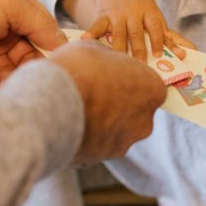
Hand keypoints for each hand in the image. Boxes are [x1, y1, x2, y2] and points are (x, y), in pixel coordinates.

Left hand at [0, 0, 67, 91]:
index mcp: (14, 15)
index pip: (41, 39)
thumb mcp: (12, 4)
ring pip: (7, 79)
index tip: (58, 70)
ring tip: (3, 83)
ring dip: (9, 84)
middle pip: (26, 63)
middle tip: (29, 83)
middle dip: (28, 74)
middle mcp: (0, 36)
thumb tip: (63, 44)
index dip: (50, 55)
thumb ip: (41, 23)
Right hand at [48, 41, 166, 162]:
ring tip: (76, 109)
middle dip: (117, 103)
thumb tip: (102, 60)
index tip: (110, 75)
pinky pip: (99, 143)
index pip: (148, 84)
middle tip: (93, 92)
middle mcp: (146, 119)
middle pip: (135, 109)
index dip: (128, 78)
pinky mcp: (104, 156)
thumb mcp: (93, 49)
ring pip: (117, 129)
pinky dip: (88, 136)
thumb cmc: (78, 69)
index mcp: (152, 89)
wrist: (53, 104)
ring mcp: (126, 141)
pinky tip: (70, 124)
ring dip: (102, 121)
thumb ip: (106, 58)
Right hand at [74, 0, 191, 60]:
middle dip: (138, 49)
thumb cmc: (139, 4)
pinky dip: (91, 33)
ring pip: (118, 33)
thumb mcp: (153, 14)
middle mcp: (133, 12)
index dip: (158, 40)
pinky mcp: (102, 14)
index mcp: (149, 11)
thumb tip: (183, 54)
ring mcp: (116, 14)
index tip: (159, 54)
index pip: (155, 26)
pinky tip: (84, 41)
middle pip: (136, 32)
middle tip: (140, 64)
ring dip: (119, 48)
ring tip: (119, 63)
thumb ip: (165, 34)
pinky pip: (96, 25)